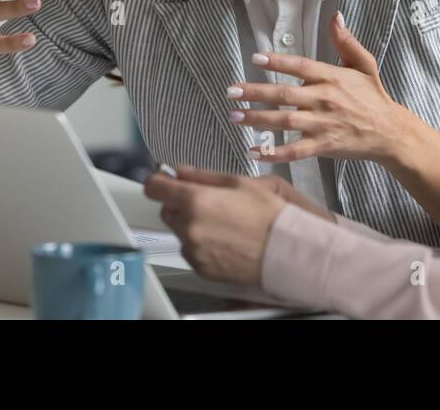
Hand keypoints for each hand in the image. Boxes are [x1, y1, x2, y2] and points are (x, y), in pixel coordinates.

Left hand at [143, 165, 289, 285]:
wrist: (285, 250)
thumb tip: (180, 171)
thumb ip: (203, 176)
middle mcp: (189, 227)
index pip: (154, 188)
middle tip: (207, 202)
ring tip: (222, 224)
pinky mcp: (201, 268)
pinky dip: (200, 245)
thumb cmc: (268, 215)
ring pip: (179, 231)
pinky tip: (224, 240)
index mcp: (195, 200)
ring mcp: (193, 250)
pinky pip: (191, 251)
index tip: (164, 181)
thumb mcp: (239, 183)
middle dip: (180, 203)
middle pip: (166, 210)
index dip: (159, 181)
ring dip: (191, 225)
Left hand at [229, 12, 412, 165]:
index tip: (255, 58)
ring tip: (234, 116)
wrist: (390, 132)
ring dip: (257, 119)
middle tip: (231, 91)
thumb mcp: (365, 65)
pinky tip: (253, 151)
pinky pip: (294, 150)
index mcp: (332, 78)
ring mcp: (323, 124)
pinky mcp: (323, 146)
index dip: (277, 62)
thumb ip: (346, 42)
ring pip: (285, 121)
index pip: (300, 66)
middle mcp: (325, 100)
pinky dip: (273, 152)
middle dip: (255, 92)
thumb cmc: (374, 97)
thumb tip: (336, 16)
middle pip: (285, 94)